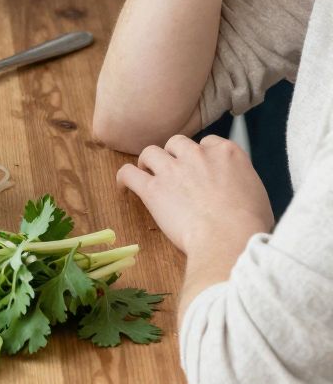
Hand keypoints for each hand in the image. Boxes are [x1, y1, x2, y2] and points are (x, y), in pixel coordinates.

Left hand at [118, 133, 272, 258]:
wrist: (229, 240)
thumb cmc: (249, 227)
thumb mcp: (258, 195)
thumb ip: (243, 183)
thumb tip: (240, 193)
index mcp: (227, 153)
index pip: (208, 142)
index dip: (201, 156)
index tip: (199, 169)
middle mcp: (198, 154)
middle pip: (178, 143)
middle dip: (174, 156)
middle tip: (173, 174)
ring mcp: (174, 169)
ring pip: (151, 152)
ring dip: (149, 163)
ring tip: (148, 175)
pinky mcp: (153, 189)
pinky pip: (129, 173)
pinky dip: (125, 177)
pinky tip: (126, 186)